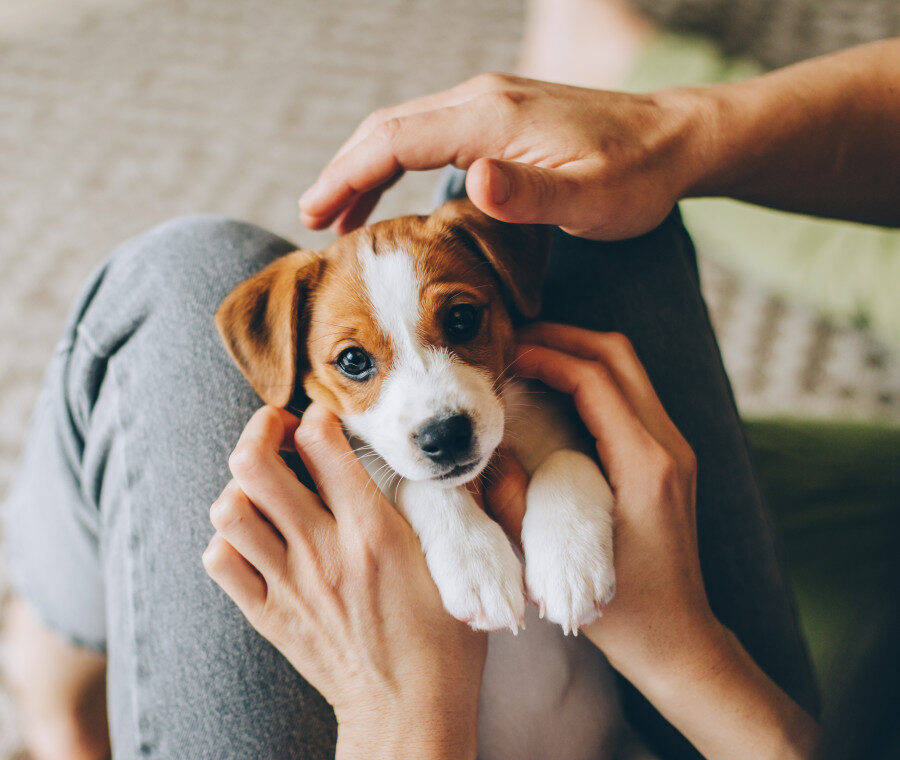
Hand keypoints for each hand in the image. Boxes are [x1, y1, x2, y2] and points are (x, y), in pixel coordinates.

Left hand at [203, 404, 483, 759]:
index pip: (323, 442)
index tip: (327, 418)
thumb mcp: (461, 565)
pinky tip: (257, 537)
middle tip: (280, 431)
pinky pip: (221, 561)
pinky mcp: (270, 614)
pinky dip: (229, 539)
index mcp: (373, 531)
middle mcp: (322, 550)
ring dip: (242, 486)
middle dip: (261, 429)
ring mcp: (289, 584)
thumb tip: (453, 462)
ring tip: (266, 486)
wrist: (409, 713)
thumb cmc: (444, 640)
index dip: (319, 414)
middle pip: (255, 464)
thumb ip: (458, 507)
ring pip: (229, 509)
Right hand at [298, 74, 703, 239]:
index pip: (395, 139)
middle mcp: (482, 100)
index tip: (314, 215)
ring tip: (341, 216)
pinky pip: (431, 134)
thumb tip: (469, 179)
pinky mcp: (501, 118)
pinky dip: (397, 162)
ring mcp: (490, 104)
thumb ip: (529, 193)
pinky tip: (396, 195)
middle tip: (312, 221)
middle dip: (344, 172)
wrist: (676, 139)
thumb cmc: (637, 176)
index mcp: (491, 118)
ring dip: (366, 168)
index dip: (348, 176)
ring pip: (405, 129)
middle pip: (388, 128)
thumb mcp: (590, 197)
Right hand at [485, 323, 817, 759]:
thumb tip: (485, 453)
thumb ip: (515, 504)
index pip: (595, 379)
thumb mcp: (557, 564)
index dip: (546, 355)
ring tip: (527, 356)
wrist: (681, 641)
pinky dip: (590, 378)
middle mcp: (668, 447)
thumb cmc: (626, 613)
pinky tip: (552, 390)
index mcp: (646, 465)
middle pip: (618, 355)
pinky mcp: (667, 459)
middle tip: (512, 340)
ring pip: (627, 369)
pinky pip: (629, 394)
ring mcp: (674, 450)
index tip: (504, 354)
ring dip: (577, 353)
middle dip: (563, 337)